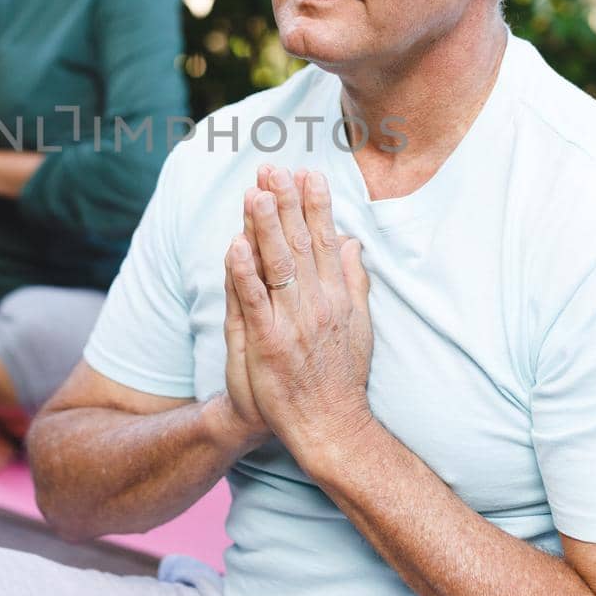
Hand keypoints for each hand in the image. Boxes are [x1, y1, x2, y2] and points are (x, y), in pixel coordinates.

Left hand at [230, 164, 373, 459]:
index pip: (326, 241)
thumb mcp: (359, 325)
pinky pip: (254, 301)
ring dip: (266, 227)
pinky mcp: (269, 343)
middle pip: (301, 244)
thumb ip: (354, 282)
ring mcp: (294, 322)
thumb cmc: (341, 377)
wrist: (330, 426)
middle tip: (273, 169)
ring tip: (254, 193)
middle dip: (286, 204)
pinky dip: (244, 273)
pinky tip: (236, 246)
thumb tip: (353, 243)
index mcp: (338, 296)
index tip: (307, 173)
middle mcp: (319, 303)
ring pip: (278, 265)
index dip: (316, 205)